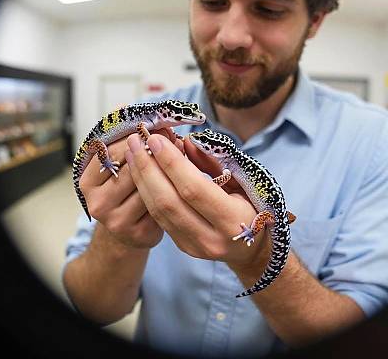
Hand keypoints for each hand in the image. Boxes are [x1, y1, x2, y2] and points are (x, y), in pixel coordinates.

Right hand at [78, 128, 180, 248]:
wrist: (126, 227)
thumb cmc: (122, 187)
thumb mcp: (114, 162)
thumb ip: (119, 136)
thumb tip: (124, 106)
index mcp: (87, 182)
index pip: (111, 152)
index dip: (135, 137)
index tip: (153, 127)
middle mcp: (98, 204)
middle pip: (133, 168)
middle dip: (155, 150)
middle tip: (172, 136)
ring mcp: (118, 221)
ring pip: (150, 185)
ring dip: (168, 167)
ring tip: (179, 152)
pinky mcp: (140, 234)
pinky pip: (162, 203)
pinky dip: (173, 188)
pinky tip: (179, 178)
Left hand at [125, 133, 270, 268]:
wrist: (254, 247)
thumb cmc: (253, 205)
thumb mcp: (243, 180)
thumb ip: (213, 162)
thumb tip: (184, 142)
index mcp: (233, 220)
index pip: (193, 189)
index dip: (171, 163)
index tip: (155, 139)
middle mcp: (212, 239)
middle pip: (169, 201)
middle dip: (148, 168)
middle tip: (136, 141)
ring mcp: (195, 247)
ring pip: (159, 211)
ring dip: (142, 179)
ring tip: (132, 152)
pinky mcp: (183, 247)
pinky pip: (159, 218)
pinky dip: (147, 191)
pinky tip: (140, 172)